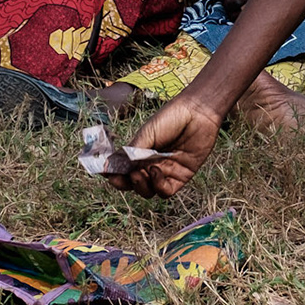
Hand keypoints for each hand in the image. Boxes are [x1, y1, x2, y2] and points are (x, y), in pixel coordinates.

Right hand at [106, 94, 222, 197]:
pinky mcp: (181, 177)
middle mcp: (151, 165)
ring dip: (141, 185)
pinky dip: (158, 186)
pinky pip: (166, 192)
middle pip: (134, 184)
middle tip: (125, 176)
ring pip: (148, 191)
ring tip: (142, 171)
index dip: (115, 175)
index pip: (124, 170)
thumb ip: (131, 152)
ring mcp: (166, 172)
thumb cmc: (170, 118)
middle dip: (126, 183)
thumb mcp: (146, 134)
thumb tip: (110, 165)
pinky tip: (156, 171)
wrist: (197, 113)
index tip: (107, 175)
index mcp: (140, 153)